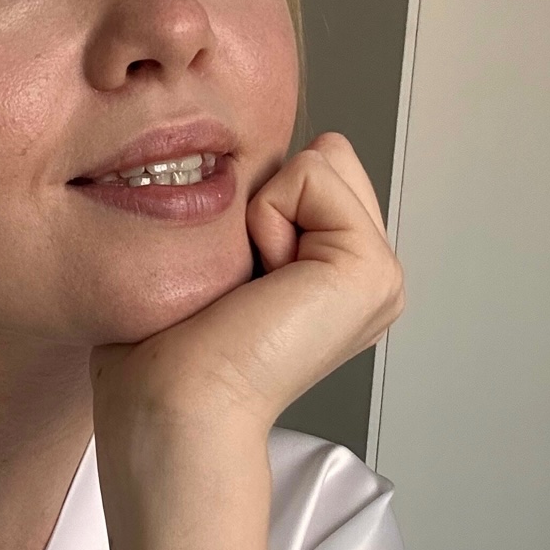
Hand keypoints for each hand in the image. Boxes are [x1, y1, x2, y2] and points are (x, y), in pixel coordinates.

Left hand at [88, 132, 404, 452]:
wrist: (174, 400)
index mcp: (337, 276)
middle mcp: (368, 276)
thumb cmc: (170, 345)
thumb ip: (260, 201)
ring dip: (261, 213)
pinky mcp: (372, 270)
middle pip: (324, 156)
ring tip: (248, 286)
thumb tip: (292, 149)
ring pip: (320, 161)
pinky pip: (312, 175)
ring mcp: (379, 275)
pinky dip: (267, 217)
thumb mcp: (220, 252)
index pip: (312, 167)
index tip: (232, 277)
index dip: (254, 201)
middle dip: (264, 201)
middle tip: (241, 281)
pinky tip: (259, 284)